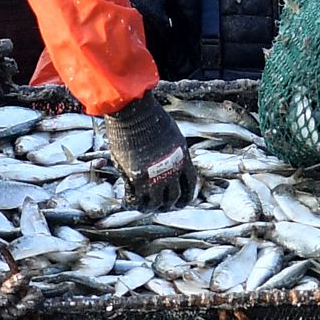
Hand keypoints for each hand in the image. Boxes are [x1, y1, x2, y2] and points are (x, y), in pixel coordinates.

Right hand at [102, 95, 197, 210]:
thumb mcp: (171, 135)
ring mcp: (155, 176)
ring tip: (144, 208)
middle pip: (174, 198)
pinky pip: (136, 198)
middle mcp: (171, 170)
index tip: (181, 201)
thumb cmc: (149, 117)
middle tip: (161, 207)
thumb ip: (171, 153)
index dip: (186, 197)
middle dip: (168, 205)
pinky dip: (133, 203)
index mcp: (183, 158)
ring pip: (156, 204)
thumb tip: (167, 164)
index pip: (190, 185)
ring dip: (150, 208)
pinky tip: (129, 202)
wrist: (134, 111)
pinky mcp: (137, 178)